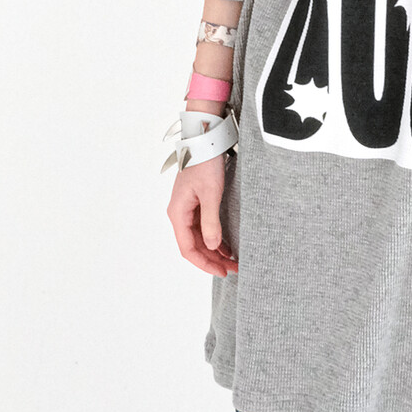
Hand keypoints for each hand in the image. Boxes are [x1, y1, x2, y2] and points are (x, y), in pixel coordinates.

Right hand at [167, 157, 238, 276]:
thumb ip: (210, 222)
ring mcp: (187, 209)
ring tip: (233, 261)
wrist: (205, 140)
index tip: (221, 272)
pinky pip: (203, 228)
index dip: (204, 263)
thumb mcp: (211, 194)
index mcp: (178, 213)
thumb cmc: (205, 163)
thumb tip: (212, 247)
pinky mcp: (196, 203)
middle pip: (194, 246)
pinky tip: (227, 247)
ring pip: (199, 238)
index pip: (187, 248)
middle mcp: (180, 214)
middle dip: (212, 259)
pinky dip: (215, 239)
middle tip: (233, 269)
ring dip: (215, 251)